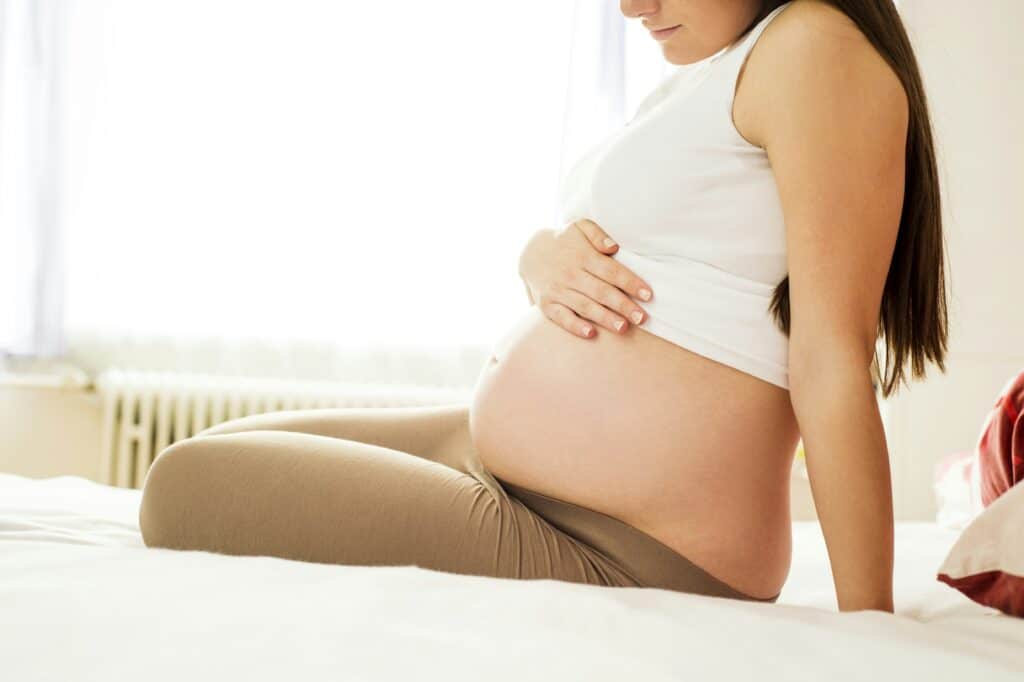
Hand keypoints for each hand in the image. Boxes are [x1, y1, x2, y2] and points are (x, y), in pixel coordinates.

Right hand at [518, 219, 653, 338]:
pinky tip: (591, 333)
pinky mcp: (547, 304)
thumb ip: (597, 234)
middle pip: (602, 292)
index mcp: (583, 256)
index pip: (611, 271)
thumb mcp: (579, 227)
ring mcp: (557, 290)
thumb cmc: (564, 241)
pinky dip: (575, 326)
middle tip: (642, 318)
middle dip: (623, 306)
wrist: (530, 253)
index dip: (631, 283)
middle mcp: (570, 274)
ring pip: (585, 307)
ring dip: (605, 318)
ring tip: (624, 328)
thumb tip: (613, 247)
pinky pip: (562, 318)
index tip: (648, 295)